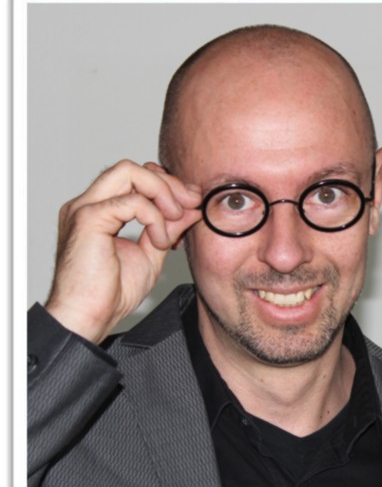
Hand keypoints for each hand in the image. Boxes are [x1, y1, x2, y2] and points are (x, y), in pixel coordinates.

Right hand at [45, 160, 201, 342]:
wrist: (88, 318)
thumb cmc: (109, 294)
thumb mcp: (151, 255)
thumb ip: (168, 228)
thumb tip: (189, 209)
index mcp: (99, 211)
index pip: (134, 178)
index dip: (165, 185)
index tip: (190, 202)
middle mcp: (88, 204)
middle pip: (132, 168)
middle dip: (167, 183)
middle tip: (190, 203)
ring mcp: (85, 208)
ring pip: (129, 172)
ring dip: (162, 192)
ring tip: (174, 221)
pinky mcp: (88, 219)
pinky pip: (132, 201)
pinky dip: (154, 217)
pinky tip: (160, 240)